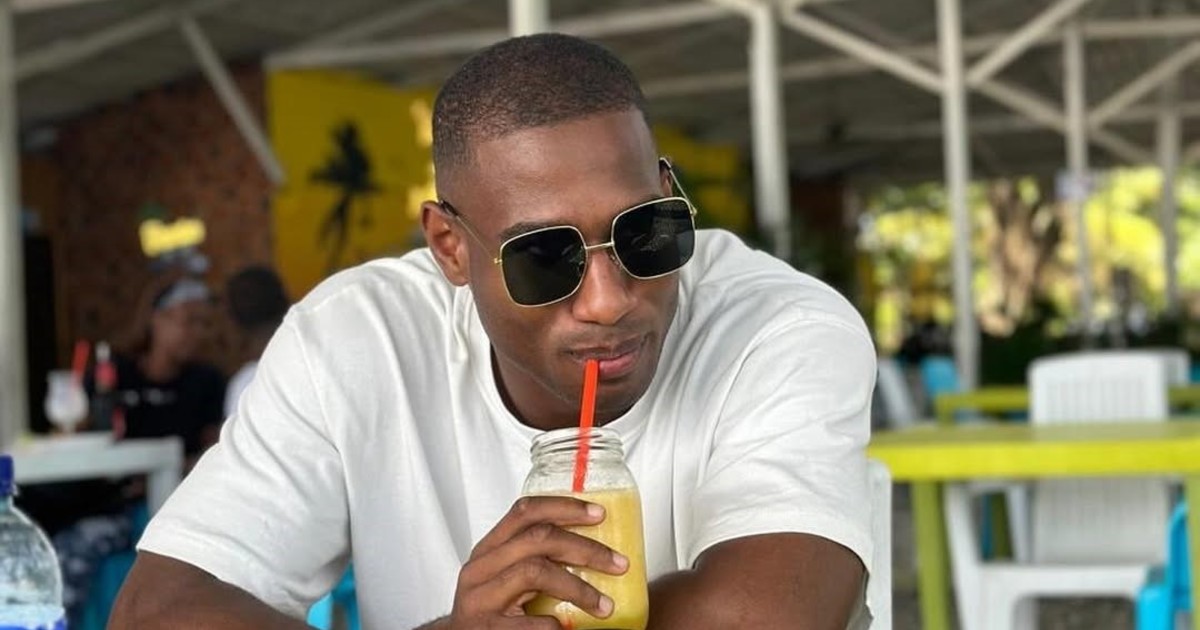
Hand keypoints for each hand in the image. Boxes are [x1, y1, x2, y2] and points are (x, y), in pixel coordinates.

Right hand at [444, 496, 628, 627]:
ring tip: (605, 606)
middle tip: (619, 563)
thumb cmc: (492, 613)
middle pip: (537, 539)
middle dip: (585, 549)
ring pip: (534, 572)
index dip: (564, 507)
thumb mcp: (504, 577)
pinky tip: (569, 629)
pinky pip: (533, 621)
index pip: (524, 512)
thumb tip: (595, 547)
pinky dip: (558, 625)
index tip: (599, 513)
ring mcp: (479, 600)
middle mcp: (479, 570)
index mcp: (488, 550)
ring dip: (579, 589)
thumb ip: (533, 558)